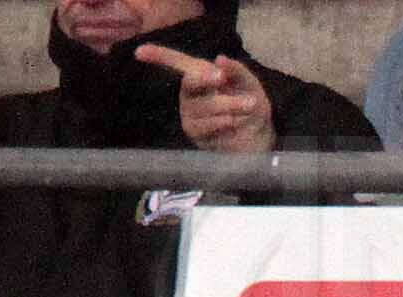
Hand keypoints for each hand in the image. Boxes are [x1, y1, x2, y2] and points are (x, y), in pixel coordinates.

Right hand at [139, 47, 276, 156]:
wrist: (262, 136)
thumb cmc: (250, 105)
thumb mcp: (249, 84)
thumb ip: (237, 71)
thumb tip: (220, 59)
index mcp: (198, 76)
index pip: (175, 63)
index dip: (158, 56)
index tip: (139, 53)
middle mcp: (190, 94)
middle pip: (188, 83)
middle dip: (204, 79)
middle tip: (221, 77)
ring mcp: (191, 115)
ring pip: (202, 106)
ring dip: (228, 105)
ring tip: (248, 105)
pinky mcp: (197, 135)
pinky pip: (204, 126)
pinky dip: (223, 122)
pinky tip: (234, 122)